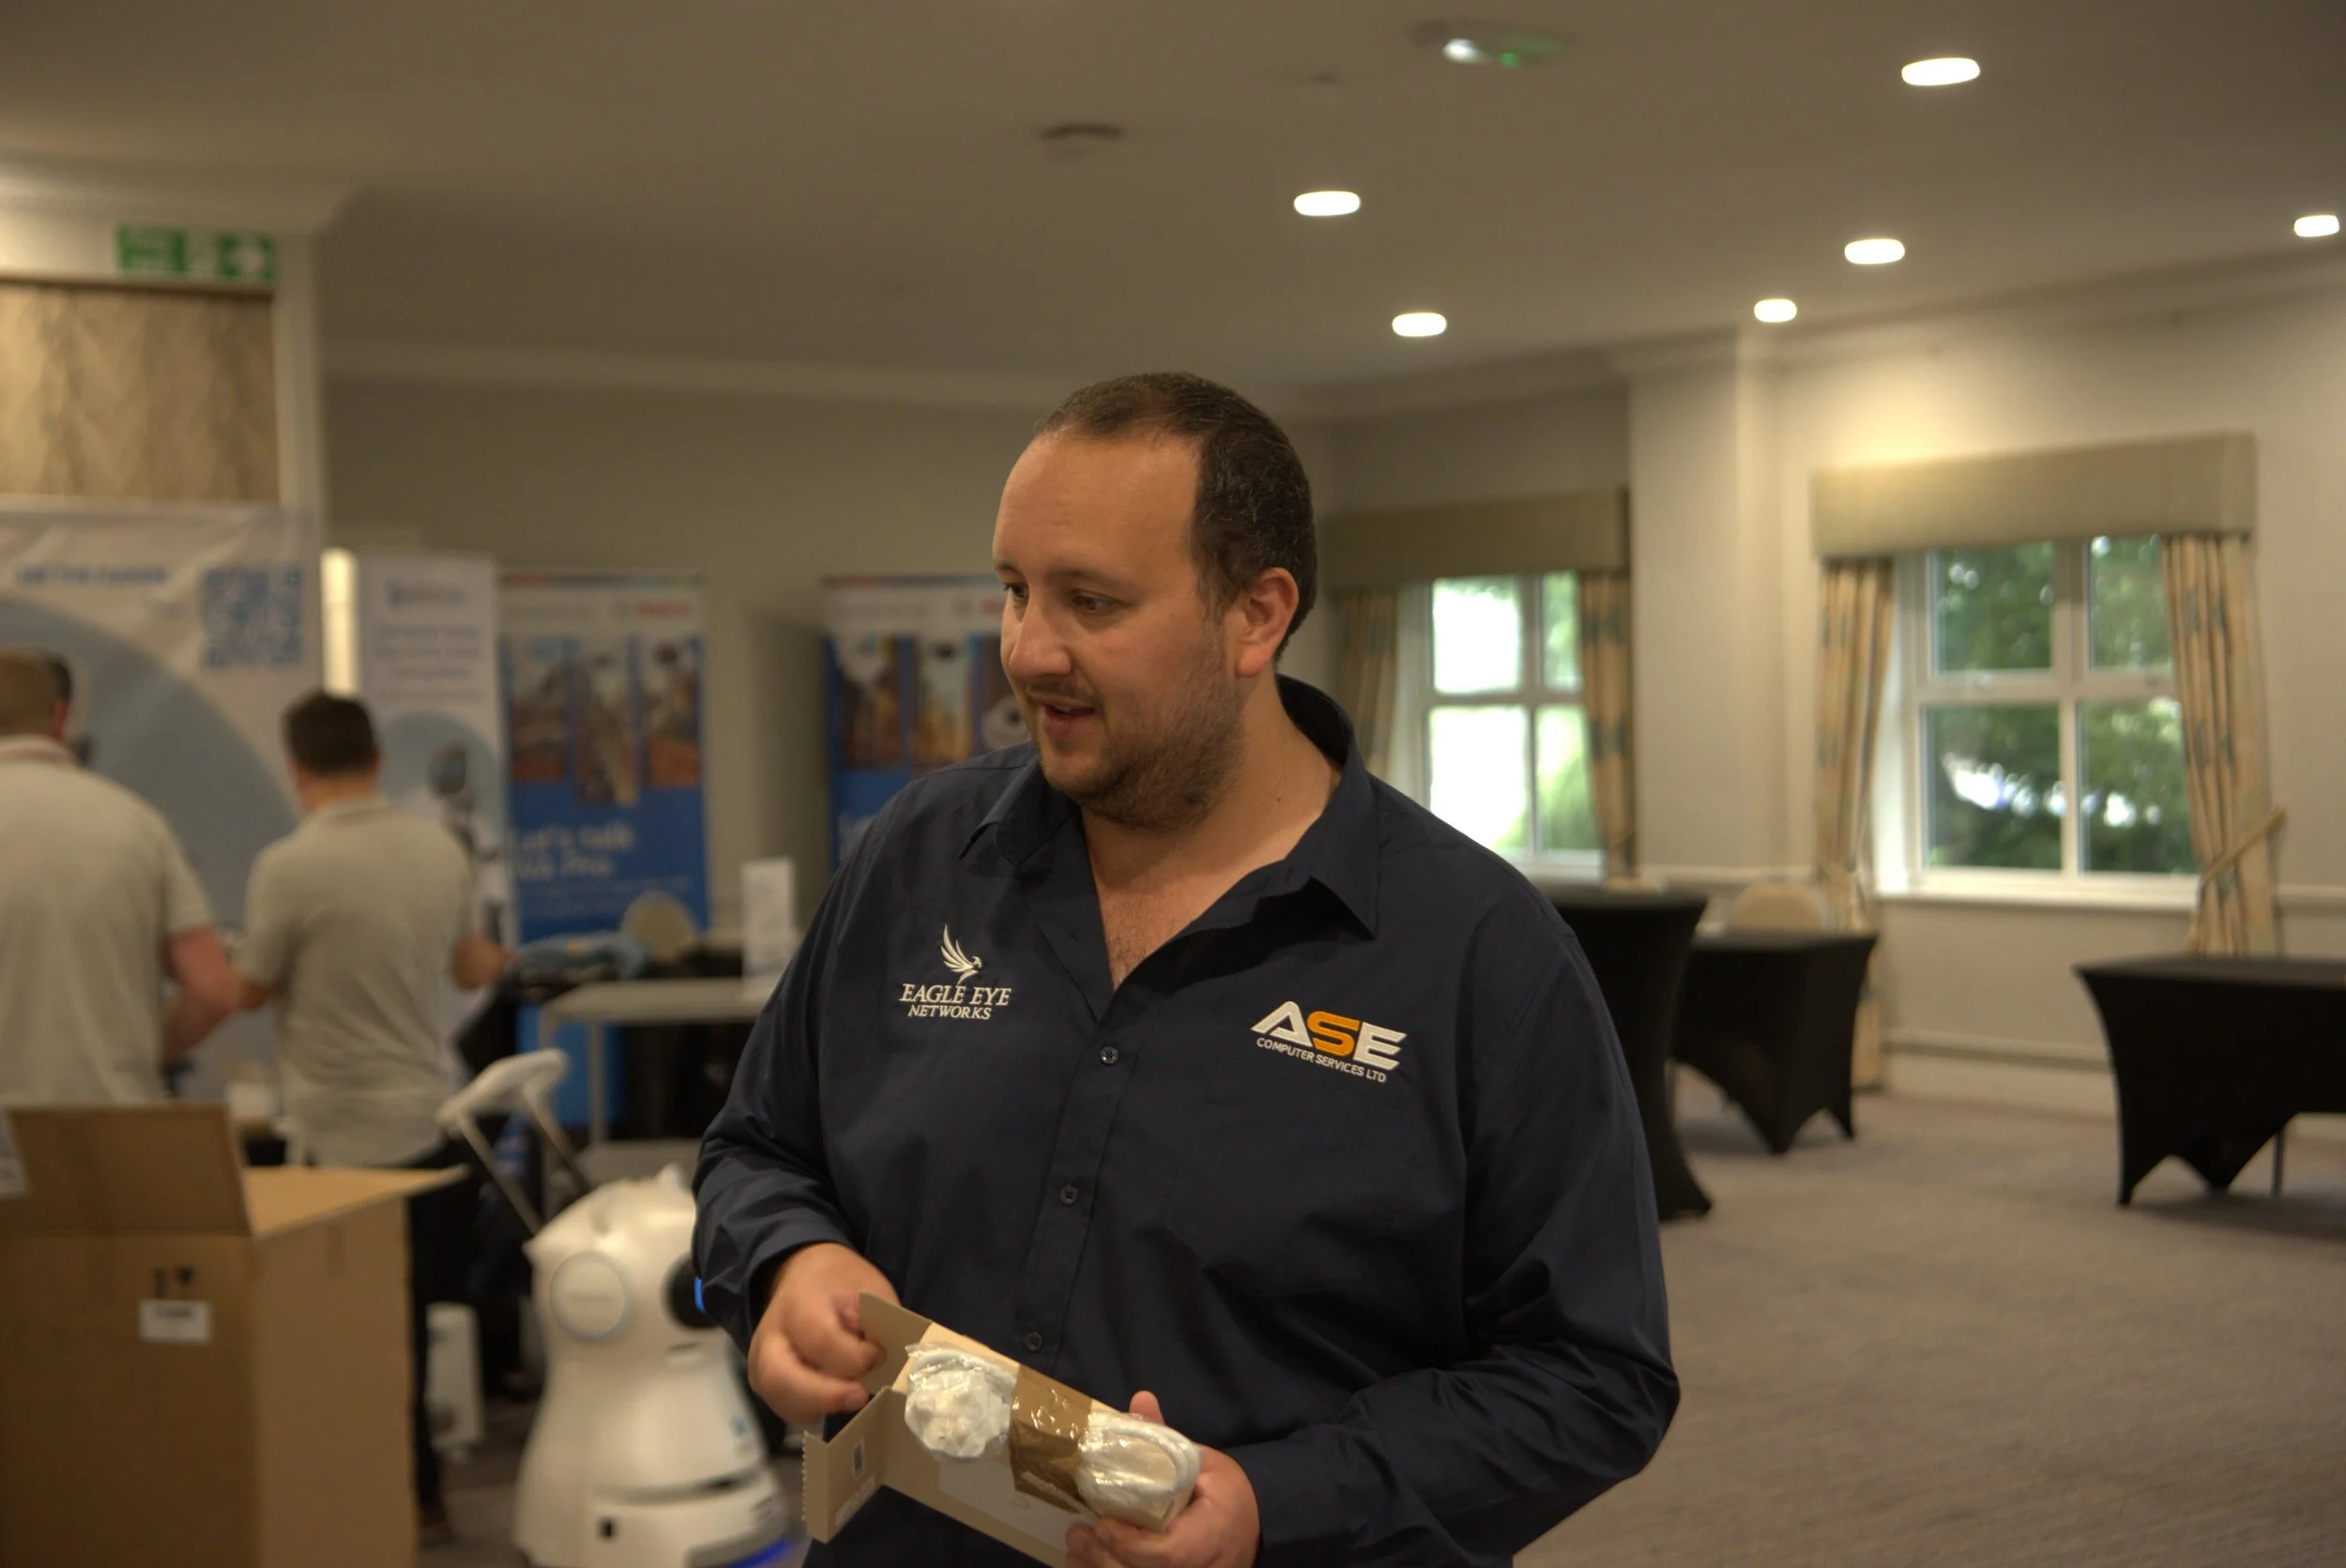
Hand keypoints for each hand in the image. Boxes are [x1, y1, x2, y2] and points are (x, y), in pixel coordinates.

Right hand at [746, 1241, 898, 1424]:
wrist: (806, 1276)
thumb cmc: (843, 1285)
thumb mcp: (871, 1290)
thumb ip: (882, 1326)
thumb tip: (893, 1365)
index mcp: (801, 1301)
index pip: (820, 1340)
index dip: (854, 1358)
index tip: (878, 1356)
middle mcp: (771, 1332)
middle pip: (780, 1377)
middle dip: (824, 1396)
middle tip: (860, 1397)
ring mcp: (759, 1358)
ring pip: (778, 1398)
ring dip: (819, 1406)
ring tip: (850, 1396)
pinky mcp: (762, 1378)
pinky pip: (782, 1405)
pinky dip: (810, 1410)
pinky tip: (834, 1399)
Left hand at [1065, 1391, 1258, 1567]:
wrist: (1253, 1529)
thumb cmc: (1229, 1494)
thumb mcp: (1205, 1462)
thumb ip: (1166, 1440)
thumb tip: (1140, 1399)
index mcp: (1212, 1533)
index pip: (1170, 1552)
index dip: (1131, 1542)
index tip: (1104, 1523)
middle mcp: (1201, 1567)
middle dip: (1107, 1557)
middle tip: (1077, 1534)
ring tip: (1075, 1549)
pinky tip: (1084, 1565)